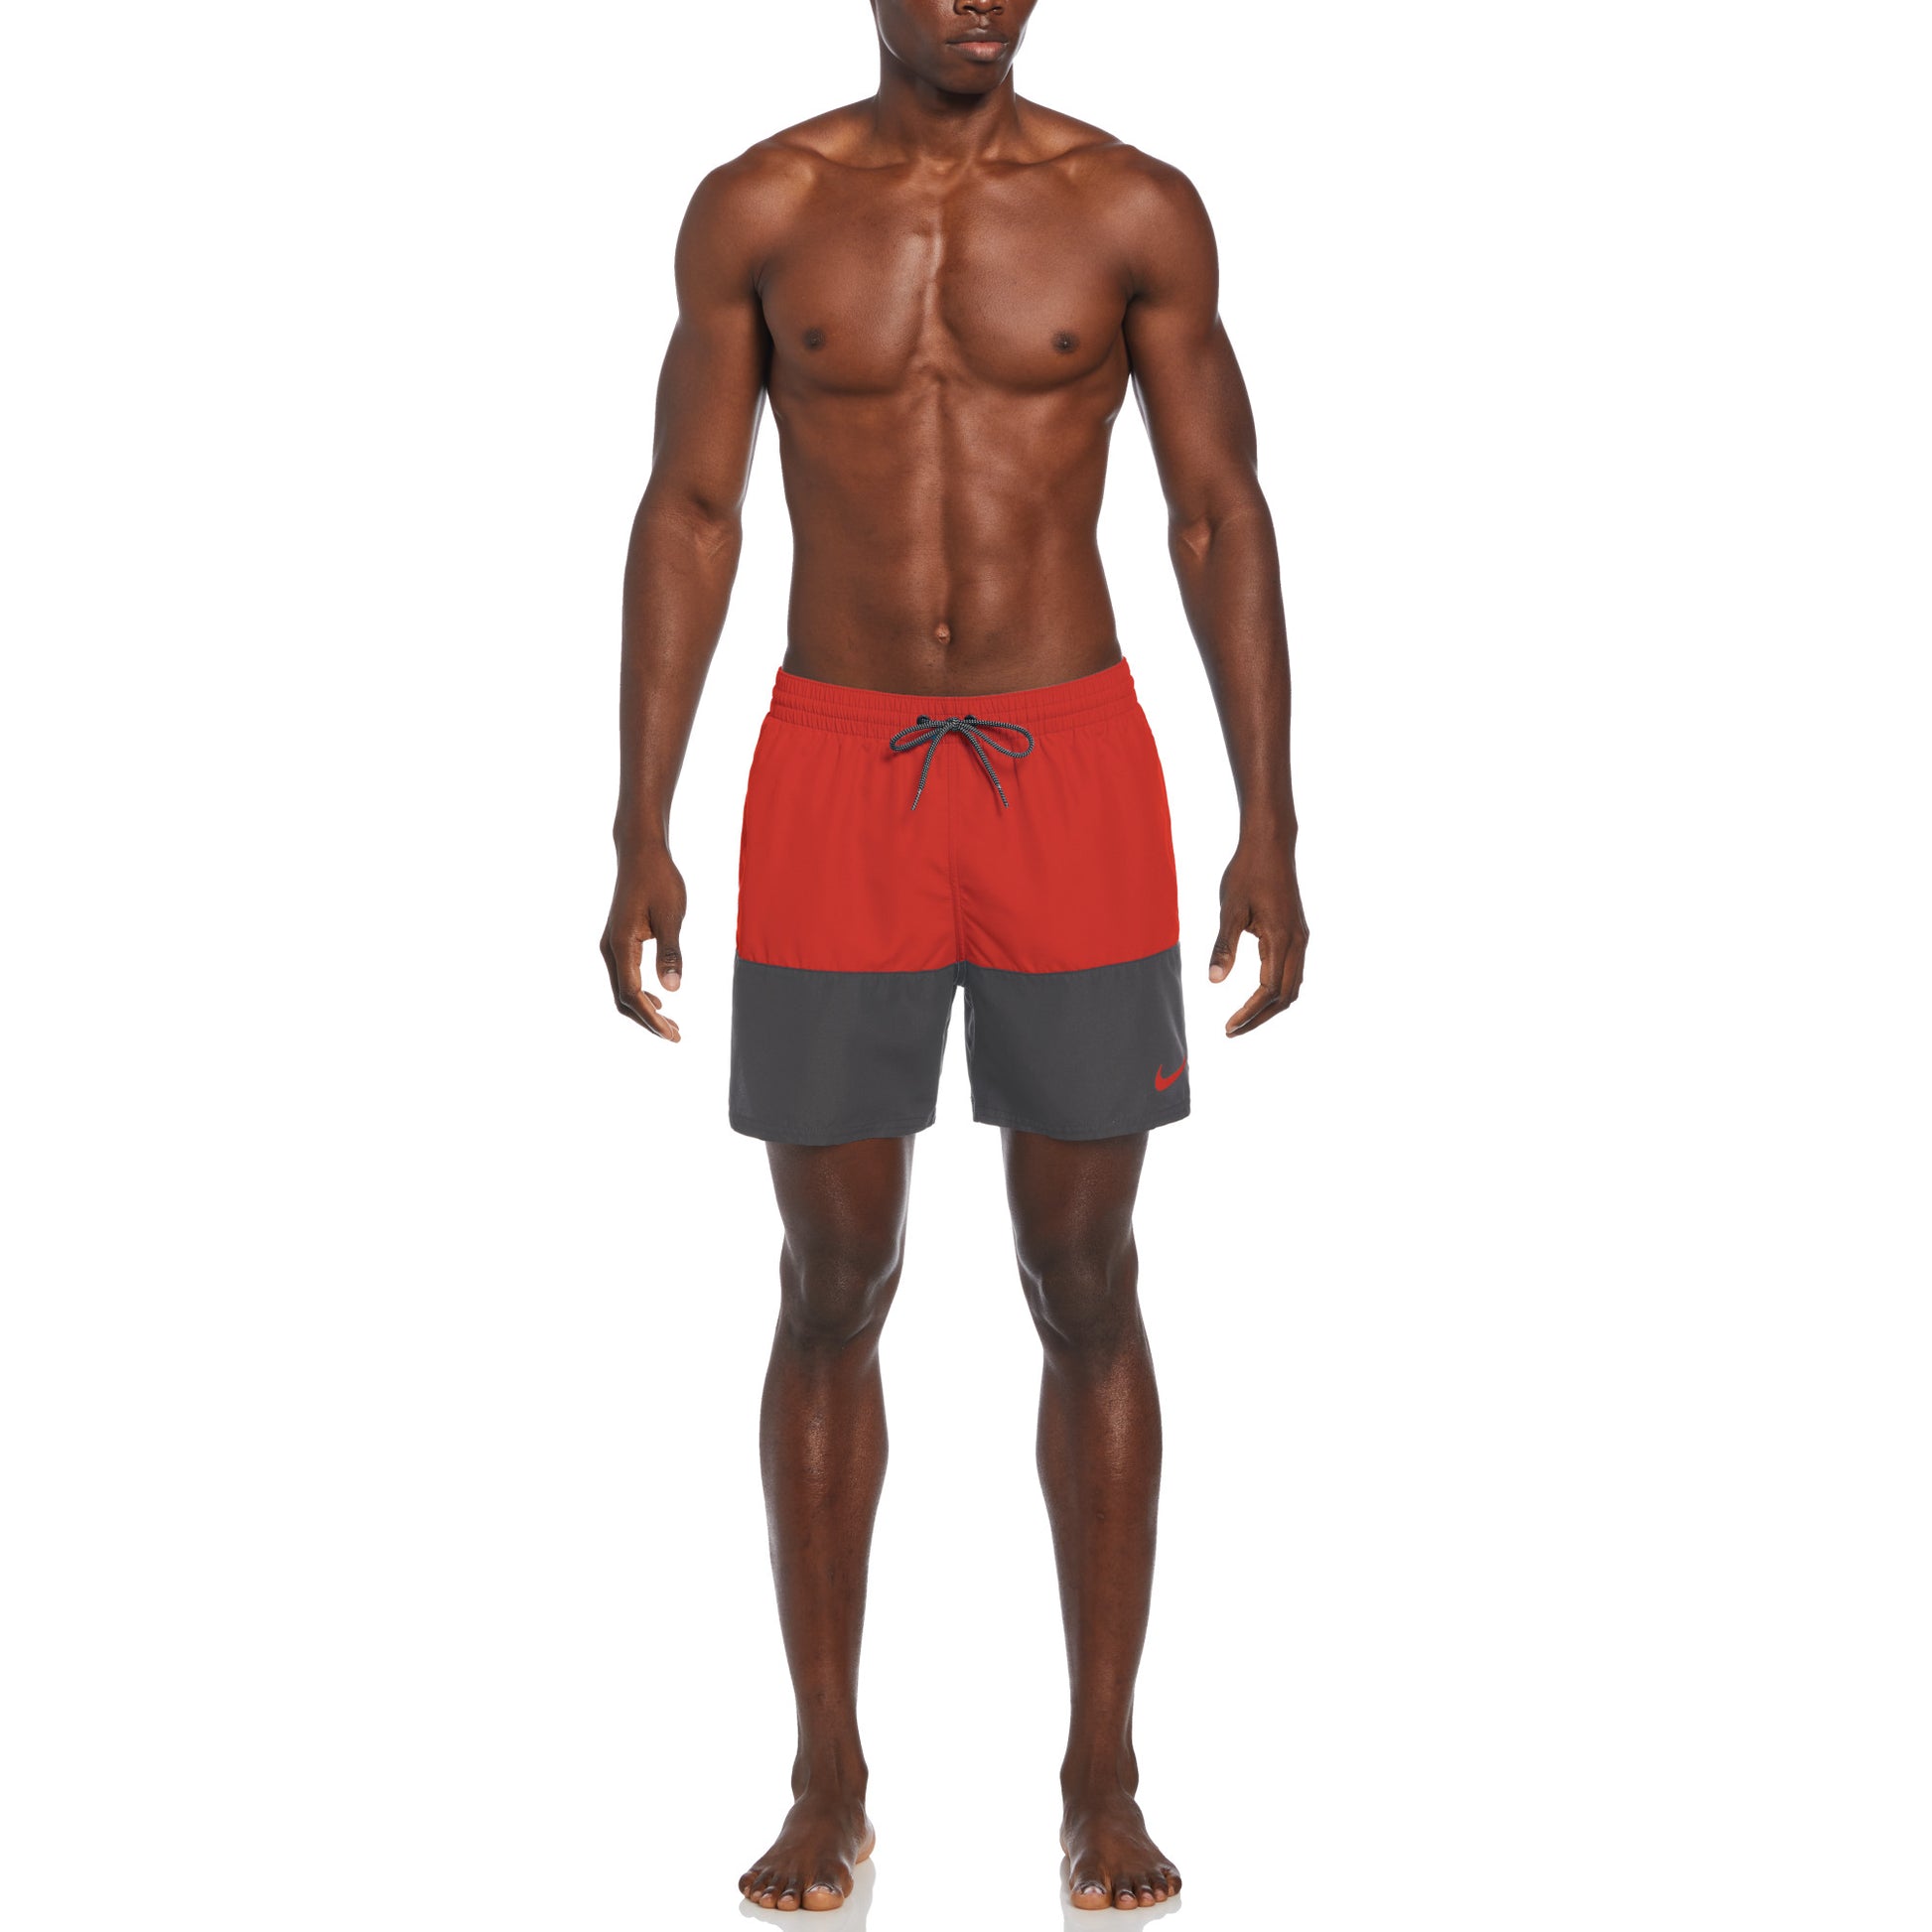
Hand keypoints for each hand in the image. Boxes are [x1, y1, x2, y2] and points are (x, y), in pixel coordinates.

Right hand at [600, 842, 686, 1040]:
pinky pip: (624, 977)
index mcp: (621, 945)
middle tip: (676, 1035)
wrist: (641, 852)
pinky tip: (660, 999)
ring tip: (671, 1024)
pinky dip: (640, 994)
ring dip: (644, 1010)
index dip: (652, 1019)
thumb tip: (673, 990)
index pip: (633, 994)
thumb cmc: (659, 879)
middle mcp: (609, 948)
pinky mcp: (618, 941)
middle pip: (623, 999)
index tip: (673, 1035)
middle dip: (648, 1021)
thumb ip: (671, 953)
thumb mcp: (671, 916)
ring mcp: (611, 945)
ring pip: (622, 989)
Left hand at [1208, 833, 1308, 1035]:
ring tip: (1244, 1018)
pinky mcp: (1298, 932)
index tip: (1228, 1027)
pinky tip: (1258, 994)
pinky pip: (1294, 971)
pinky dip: (1278, 990)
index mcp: (1281, 939)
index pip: (1268, 991)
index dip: (1248, 1013)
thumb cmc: (1247, 872)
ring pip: (1293, 986)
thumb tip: (1213, 981)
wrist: (1271, 843)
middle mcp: (1298, 942)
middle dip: (1260, 1018)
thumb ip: (1224, 946)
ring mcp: (1301, 937)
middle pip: (1286, 996)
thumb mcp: (1229, 910)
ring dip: (1271, 1007)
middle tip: (1232, 1031)